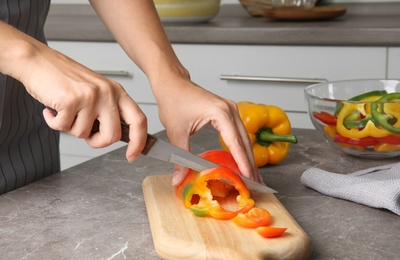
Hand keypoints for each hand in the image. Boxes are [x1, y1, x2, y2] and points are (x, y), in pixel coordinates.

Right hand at [16, 43, 147, 161]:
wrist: (37, 60)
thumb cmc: (64, 78)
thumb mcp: (95, 91)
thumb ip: (107, 111)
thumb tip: (113, 137)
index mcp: (116, 91)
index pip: (138, 120)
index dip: (138, 141)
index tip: (132, 155)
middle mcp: (107, 93)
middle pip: (112, 136)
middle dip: (96, 142)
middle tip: (85, 135)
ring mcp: (90, 96)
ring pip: (84, 134)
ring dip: (70, 127)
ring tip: (65, 110)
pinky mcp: (71, 100)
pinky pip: (63, 127)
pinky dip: (54, 122)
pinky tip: (52, 108)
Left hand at [154, 77, 262, 185]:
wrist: (172, 83)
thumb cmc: (174, 100)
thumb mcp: (176, 131)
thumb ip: (180, 157)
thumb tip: (179, 178)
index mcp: (220, 113)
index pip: (236, 142)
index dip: (243, 162)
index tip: (249, 178)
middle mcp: (230, 110)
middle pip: (245, 141)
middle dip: (250, 163)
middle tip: (255, 183)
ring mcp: (230, 110)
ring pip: (244, 137)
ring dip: (248, 156)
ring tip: (252, 176)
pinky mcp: (227, 112)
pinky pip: (238, 133)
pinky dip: (241, 148)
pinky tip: (242, 160)